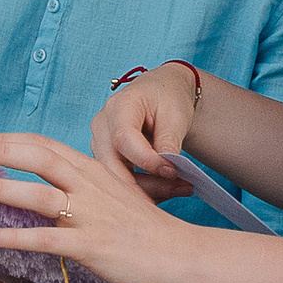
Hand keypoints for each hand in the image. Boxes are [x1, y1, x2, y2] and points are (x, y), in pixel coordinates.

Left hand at [0, 129, 202, 282]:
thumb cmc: (143, 226)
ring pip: (40, 195)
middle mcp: (90, 186)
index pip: (46, 145)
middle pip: (40, 158)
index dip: (11, 140)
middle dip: (1, 151)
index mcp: (94, 170)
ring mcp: (91, 215)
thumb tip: (52, 176)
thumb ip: (84, 182)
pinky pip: (48, 239)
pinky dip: (18, 237)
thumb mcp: (114, 192)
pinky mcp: (92, 245)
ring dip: (2, 189)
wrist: (178, 253)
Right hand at [90, 59, 201, 195]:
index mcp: (118, 106)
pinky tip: (169, 189)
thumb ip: (168, 141)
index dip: (147, 160)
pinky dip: (146, 188)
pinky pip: (121, 180)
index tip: (173, 171)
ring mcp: (101, 143)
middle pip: (113, 164)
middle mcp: (102, 125)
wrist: (162, 92)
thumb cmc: (167, 97)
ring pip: (116, 177)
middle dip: (146, 184)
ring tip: (181, 188)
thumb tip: (166, 172)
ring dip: (149, 190)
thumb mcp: (175, 114)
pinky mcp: (107, 158)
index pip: (123, 139)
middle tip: (180, 189)